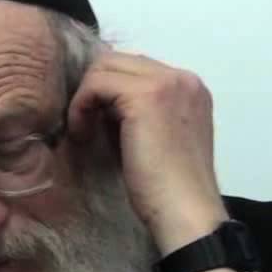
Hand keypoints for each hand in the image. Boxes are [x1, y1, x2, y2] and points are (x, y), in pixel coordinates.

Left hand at [67, 50, 228, 254]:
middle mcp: (183, 79)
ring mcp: (167, 83)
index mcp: (190, 89)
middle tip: (87, 125)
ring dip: (86, 97)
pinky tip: (82, 134)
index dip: (109, 92)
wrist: (185, 212)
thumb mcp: (156, 138)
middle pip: (119, 60)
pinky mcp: (146, 96)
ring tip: (84, 132)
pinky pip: (96, 84)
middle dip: (95, 89)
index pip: (137, 68)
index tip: (98, 124)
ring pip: (105, 67)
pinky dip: (81, 106)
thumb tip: (103, 104)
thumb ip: (138, 114)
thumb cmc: (168, 189)